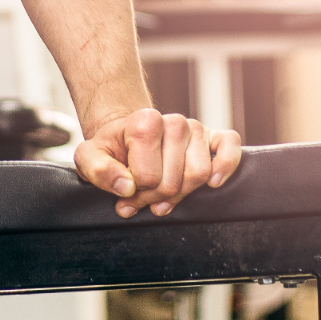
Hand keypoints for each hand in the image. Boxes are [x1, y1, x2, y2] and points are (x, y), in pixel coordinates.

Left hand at [74, 107, 241, 218]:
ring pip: (200, 174)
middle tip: (144, 198)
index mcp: (144, 121)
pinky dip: (225, 166)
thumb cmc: (112, 150)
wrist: (129, 138)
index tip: (127, 192)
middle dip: (157, 197)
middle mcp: (174, 121)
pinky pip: (230, 147)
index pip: (148, 177)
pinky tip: (212, 183)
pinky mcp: (215, 136)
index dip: (137, 193)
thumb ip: (99, 171)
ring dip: (183, 193)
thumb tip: (127, 186)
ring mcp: (196, 128)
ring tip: (164, 195)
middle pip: (174, 180)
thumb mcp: (89, 158)